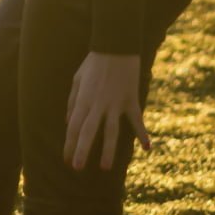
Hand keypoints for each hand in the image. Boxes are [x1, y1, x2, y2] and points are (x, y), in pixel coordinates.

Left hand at [65, 51, 149, 170]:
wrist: (115, 47)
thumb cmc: (93, 63)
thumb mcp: (77, 80)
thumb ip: (72, 101)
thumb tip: (69, 122)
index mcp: (83, 100)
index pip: (74, 126)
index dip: (70, 144)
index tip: (66, 160)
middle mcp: (98, 104)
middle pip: (88, 131)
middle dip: (82, 150)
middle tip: (76, 168)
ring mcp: (115, 104)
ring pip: (111, 131)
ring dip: (108, 150)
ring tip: (105, 168)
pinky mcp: (130, 100)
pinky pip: (136, 120)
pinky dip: (143, 133)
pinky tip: (147, 148)